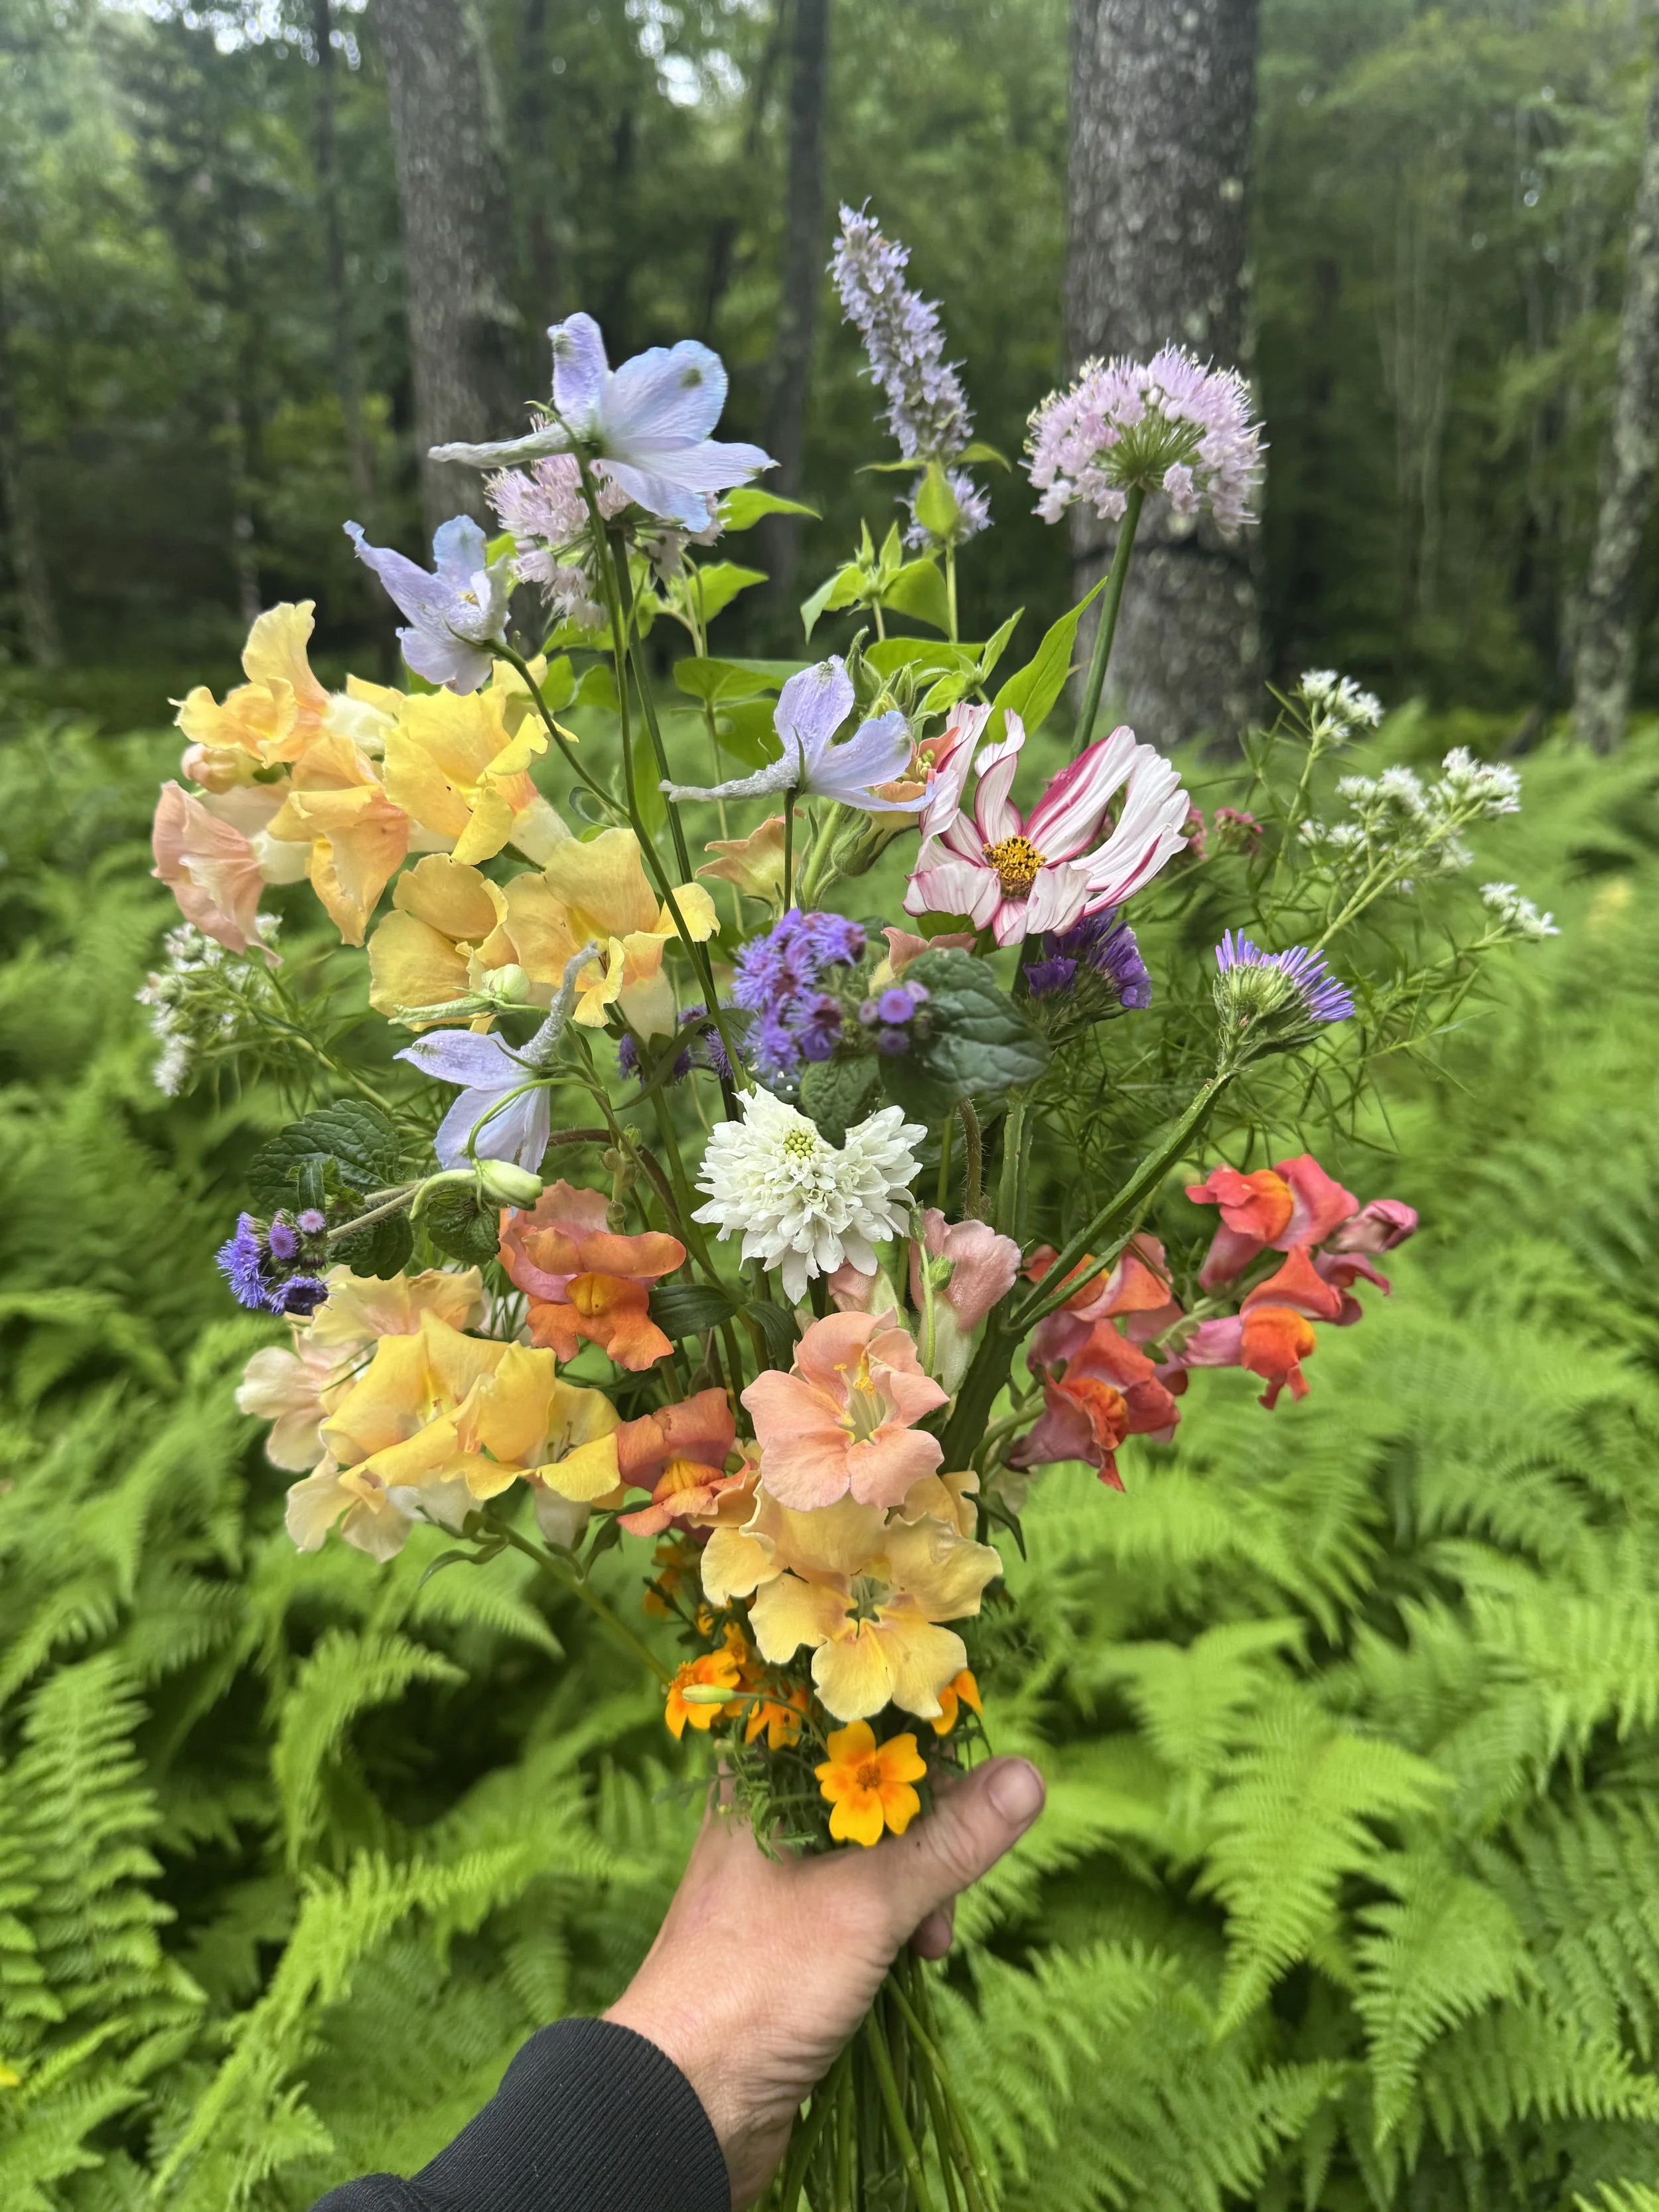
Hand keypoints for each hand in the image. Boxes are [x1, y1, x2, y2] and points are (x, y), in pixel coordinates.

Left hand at [604, 1757, 1045, 2209]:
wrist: (681, 2106)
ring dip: (918, 1891)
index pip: (859, 1725)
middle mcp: (764, 1814)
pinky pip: (861, 1904)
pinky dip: (895, 1925)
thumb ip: (951, 1841)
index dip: (922, 1753)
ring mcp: (777, 1878)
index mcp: (758, 1776)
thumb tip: (1029, 1775)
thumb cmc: (756, 1985)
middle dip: (929, 1838)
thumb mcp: (868, 1905)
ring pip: (874, 1853)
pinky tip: (911, 1962)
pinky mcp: (789, 1935)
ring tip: (928, 1944)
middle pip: (876, 1789)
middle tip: (946, 1894)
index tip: (970, 1794)